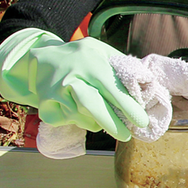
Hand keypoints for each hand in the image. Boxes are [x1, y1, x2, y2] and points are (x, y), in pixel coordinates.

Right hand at [0, 27, 147, 139]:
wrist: (41, 59)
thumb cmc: (80, 57)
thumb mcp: (100, 51)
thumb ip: (121, 66)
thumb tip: (147, 83)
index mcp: (90, 62)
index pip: (112, 88)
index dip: (129, 107)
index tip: (142, 121)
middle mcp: (71, 76)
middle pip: (93, 105)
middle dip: (112, 124)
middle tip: (126, 136)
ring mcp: (55, 91)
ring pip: (80, 116)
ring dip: (95, 122)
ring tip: (104, 120)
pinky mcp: (44, 104)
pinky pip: (66, 120)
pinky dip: (77, 121)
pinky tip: (80, 114)